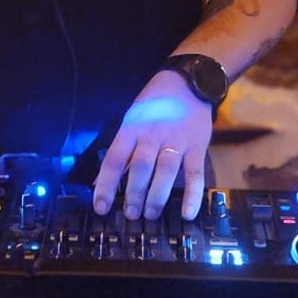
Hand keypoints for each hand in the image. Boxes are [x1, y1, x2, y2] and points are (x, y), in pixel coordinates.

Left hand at [92, 70, 213, 219]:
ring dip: (157, 197)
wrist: (188, 82)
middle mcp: (152, 135)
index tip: (100, 207)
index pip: (115, 160)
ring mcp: (176, 141)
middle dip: (134, 195)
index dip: (106, 185)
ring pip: (165, 172)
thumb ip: (124, 148)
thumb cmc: (156, 103)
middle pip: (140, 168)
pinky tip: (188, 213)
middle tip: (131, 214)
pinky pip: (194, 174)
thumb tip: (104, 180)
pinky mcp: (197, 146)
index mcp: (132, 128)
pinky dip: (193, 194)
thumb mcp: (134, 118)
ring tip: (150, 214)